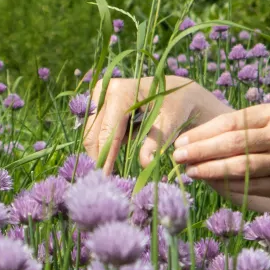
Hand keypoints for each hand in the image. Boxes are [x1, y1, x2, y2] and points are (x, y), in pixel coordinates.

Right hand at [83, 77, 218, 174]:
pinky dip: (104, 143)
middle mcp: (105, 90)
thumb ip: (156, 143)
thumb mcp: (170, 124)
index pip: (108, 132)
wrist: (176, 91)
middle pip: (94, 133)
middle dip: (99, 157)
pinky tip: (112, 155)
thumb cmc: (176, 106)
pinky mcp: (99, 101)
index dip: (106, 157)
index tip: (105, 178)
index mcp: (121, 92)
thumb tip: (145, 163)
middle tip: (105, 180)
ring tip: (109, 170)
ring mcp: (100, 94)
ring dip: (100, 151)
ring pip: (92, 132)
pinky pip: (96, 128)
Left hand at [171, 103, 269, 207]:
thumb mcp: (268, 127)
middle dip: (202, 150)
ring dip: (211, 170)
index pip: (230, 122)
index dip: (203, 133)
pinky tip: (211, 185)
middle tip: (178, 156)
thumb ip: (237, 131)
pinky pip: (251, 185)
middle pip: (233, 142)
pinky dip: (227, 186)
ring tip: (189, 172)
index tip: (181, 141)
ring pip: (241, 165)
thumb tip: (194, 143)